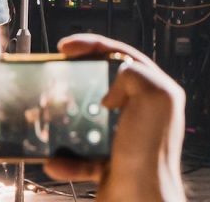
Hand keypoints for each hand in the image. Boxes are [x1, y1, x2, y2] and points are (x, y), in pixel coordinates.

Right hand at [43, 33, 185, 201]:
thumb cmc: (150, 157)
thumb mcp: (154, 98)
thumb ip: (134, 74)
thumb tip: (111, 88)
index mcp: (157, 94)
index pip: (122, 56)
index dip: (92, 46)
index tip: (67, 47)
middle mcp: (143, 115)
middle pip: (103, 83)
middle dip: (78, 79)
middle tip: (58, 76)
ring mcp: (125, 138)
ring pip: (89, 117)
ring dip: (67, 118)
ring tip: (52, 116)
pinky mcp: (110, 163)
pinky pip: (81, 154)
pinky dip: (66, 157)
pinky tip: (57, 159)